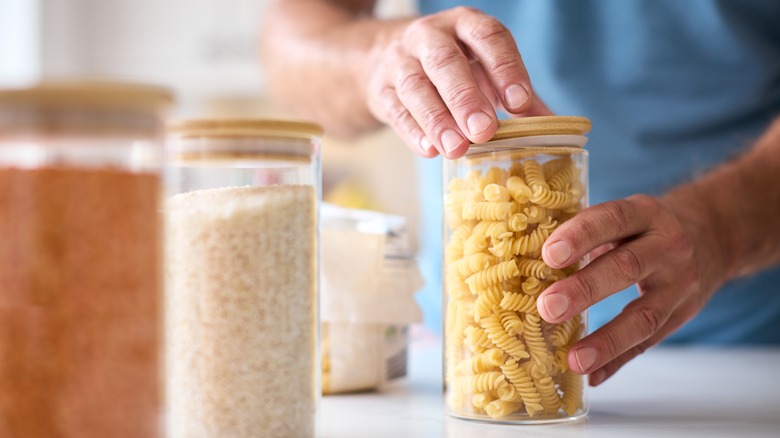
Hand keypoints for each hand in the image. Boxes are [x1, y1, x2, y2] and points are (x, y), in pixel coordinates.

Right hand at [360, 6, 551, 157]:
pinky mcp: (380, 89)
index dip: (505, 68)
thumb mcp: (482, 70)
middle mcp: (430, 36)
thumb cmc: (449, 67)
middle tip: (484, 130)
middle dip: (465, 97)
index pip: (487, 37)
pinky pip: (395, 109)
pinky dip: (412, 131)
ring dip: (437, 119)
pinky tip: (429, 150)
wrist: (382, 59)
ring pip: (415, 86)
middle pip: (446, 62)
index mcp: (464, 25)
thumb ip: (515, 96)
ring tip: (457, 148)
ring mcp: (400, 61)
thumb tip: (555, 127)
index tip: (519, 104)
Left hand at [537, 193, 729, 385]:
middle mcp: (667, 246)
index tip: (549, 254)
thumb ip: (586, 234)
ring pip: (644, 315)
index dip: (581, 235)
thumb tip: (523, 261)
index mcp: (645, 213)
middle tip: (547, 307)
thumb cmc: (644, 227)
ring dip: (606, 340)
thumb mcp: (624, 216)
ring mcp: (679, 284)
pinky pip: (649, 343)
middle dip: (585, 289)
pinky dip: (618, 361)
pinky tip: (592, 376)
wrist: (711, 234)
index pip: (613, 218)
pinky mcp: (681, 315)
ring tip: (574, 359)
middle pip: (627, 267)